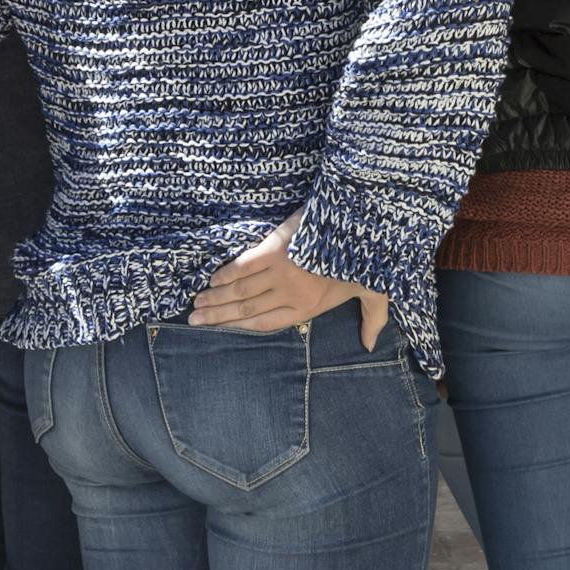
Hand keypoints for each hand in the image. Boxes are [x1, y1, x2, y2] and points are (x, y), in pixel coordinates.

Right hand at [189, 210, 388, 349]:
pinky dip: (226, 272)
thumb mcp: (376, 292)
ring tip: (197, 301)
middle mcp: (290, 295)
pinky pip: (244, 265)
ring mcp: (282, 272)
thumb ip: (371, 319)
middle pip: (245, 310)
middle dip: (217, 316)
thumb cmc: (370, 259)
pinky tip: (212, 278)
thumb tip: (369, 345)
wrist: (366, 224)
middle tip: (193, 318)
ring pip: (240, 290)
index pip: (264, 324)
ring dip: (216, 296)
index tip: (218, 329)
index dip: (238, 328)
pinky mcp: (277, 248)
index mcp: (308, 308)